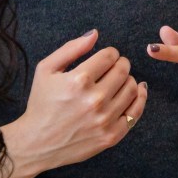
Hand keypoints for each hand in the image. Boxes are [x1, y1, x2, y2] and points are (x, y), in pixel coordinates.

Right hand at [6, 30, 147, 174]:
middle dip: (121, 64)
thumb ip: (71, 48)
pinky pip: (136, 112)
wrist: (37, 143)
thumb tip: (95, 34)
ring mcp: (104, 120)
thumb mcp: (46, 69)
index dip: (110, 53)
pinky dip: (140, 98)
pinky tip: (138, 91)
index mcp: (78, 81)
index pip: (110, 56)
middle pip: (123, 70)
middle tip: (114, 67)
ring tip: (119, 81)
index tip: (106, 57)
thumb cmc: (41, 103)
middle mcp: (94, 100)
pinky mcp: (111, 136)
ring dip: (129, 79)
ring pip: (132, 89)